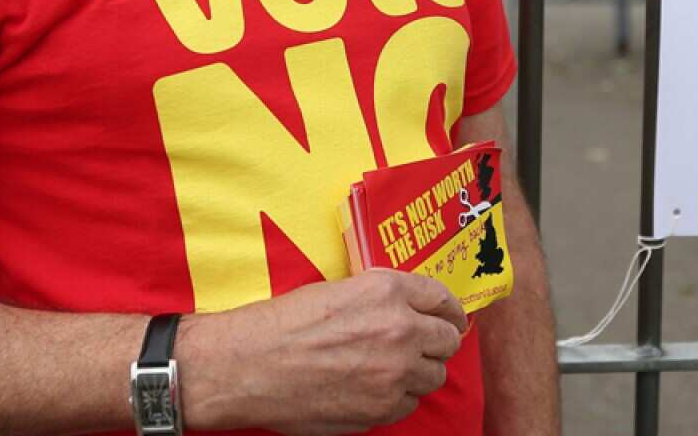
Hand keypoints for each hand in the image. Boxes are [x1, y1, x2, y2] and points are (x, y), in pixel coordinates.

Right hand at [178, 269, 467, 435]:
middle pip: (448, 340)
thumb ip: (384, 298)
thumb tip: (412, 311)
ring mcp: (394, 373)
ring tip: (391, 370)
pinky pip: (409, 404)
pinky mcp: (381, 408)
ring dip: (419, 372)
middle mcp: (400, 329)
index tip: (449, 317)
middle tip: (422, 346)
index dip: (449, 310)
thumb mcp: (340, 289)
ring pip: (434, 375)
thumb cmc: (284, 324)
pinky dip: (398, 398)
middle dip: (438, 342)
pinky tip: (373, 390)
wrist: (248, 365)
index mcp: (388, 291)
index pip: (442, 299)